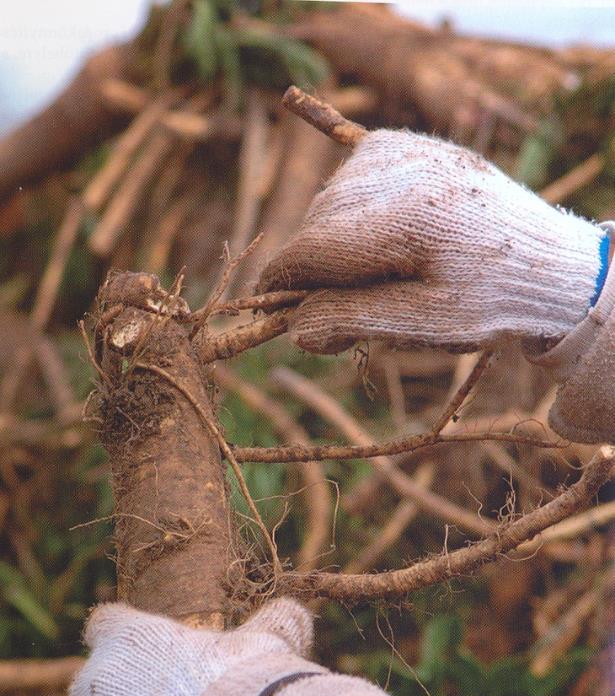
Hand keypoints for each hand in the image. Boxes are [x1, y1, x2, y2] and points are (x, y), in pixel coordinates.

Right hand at [258, 130, 606, 354]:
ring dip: (331, 237)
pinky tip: (363, 223)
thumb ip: (353, 320)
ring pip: (331, 196)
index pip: (312, 248)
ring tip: (370, 274)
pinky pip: (353, 164)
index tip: (270, 306)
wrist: (547, 265)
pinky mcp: (415, 142)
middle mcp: (403, 170)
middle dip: (312, 268)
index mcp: (406, 220)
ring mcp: (409, 148)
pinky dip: (346, 198)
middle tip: (334, 310)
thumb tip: (293, 327)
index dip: (282, 282)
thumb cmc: (489, 302)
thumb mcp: (424, 325)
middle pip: (317, 223)